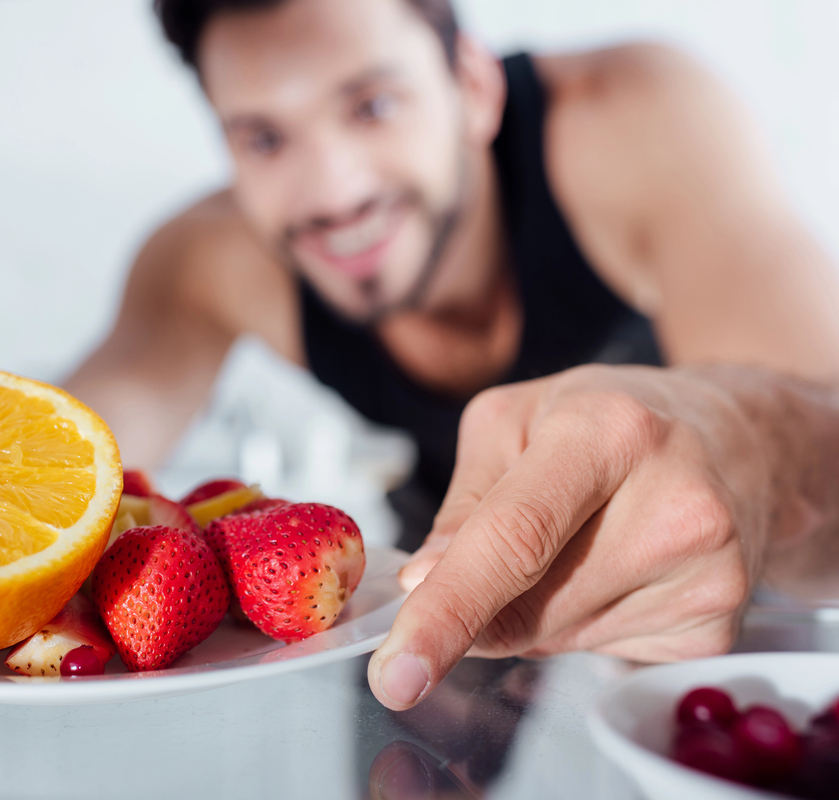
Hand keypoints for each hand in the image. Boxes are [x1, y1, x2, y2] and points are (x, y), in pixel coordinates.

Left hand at [368, 364, 769, 708]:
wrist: (738, 442)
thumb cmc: (608, 422)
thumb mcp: (514, 422)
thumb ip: (463, 505)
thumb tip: (422, 584)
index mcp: (608, 432)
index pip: (513, 540)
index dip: (447, 611)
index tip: (396, 672)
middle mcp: (674, 504)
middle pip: (527, 607)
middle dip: (479, 605)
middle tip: (497, 557)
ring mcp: (708, 574)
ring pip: (554, 641)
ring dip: (532, 613)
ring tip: (577, 542)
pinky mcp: (717, 626)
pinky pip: (599, 655)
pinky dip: (578, 625)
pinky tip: (612, 569)